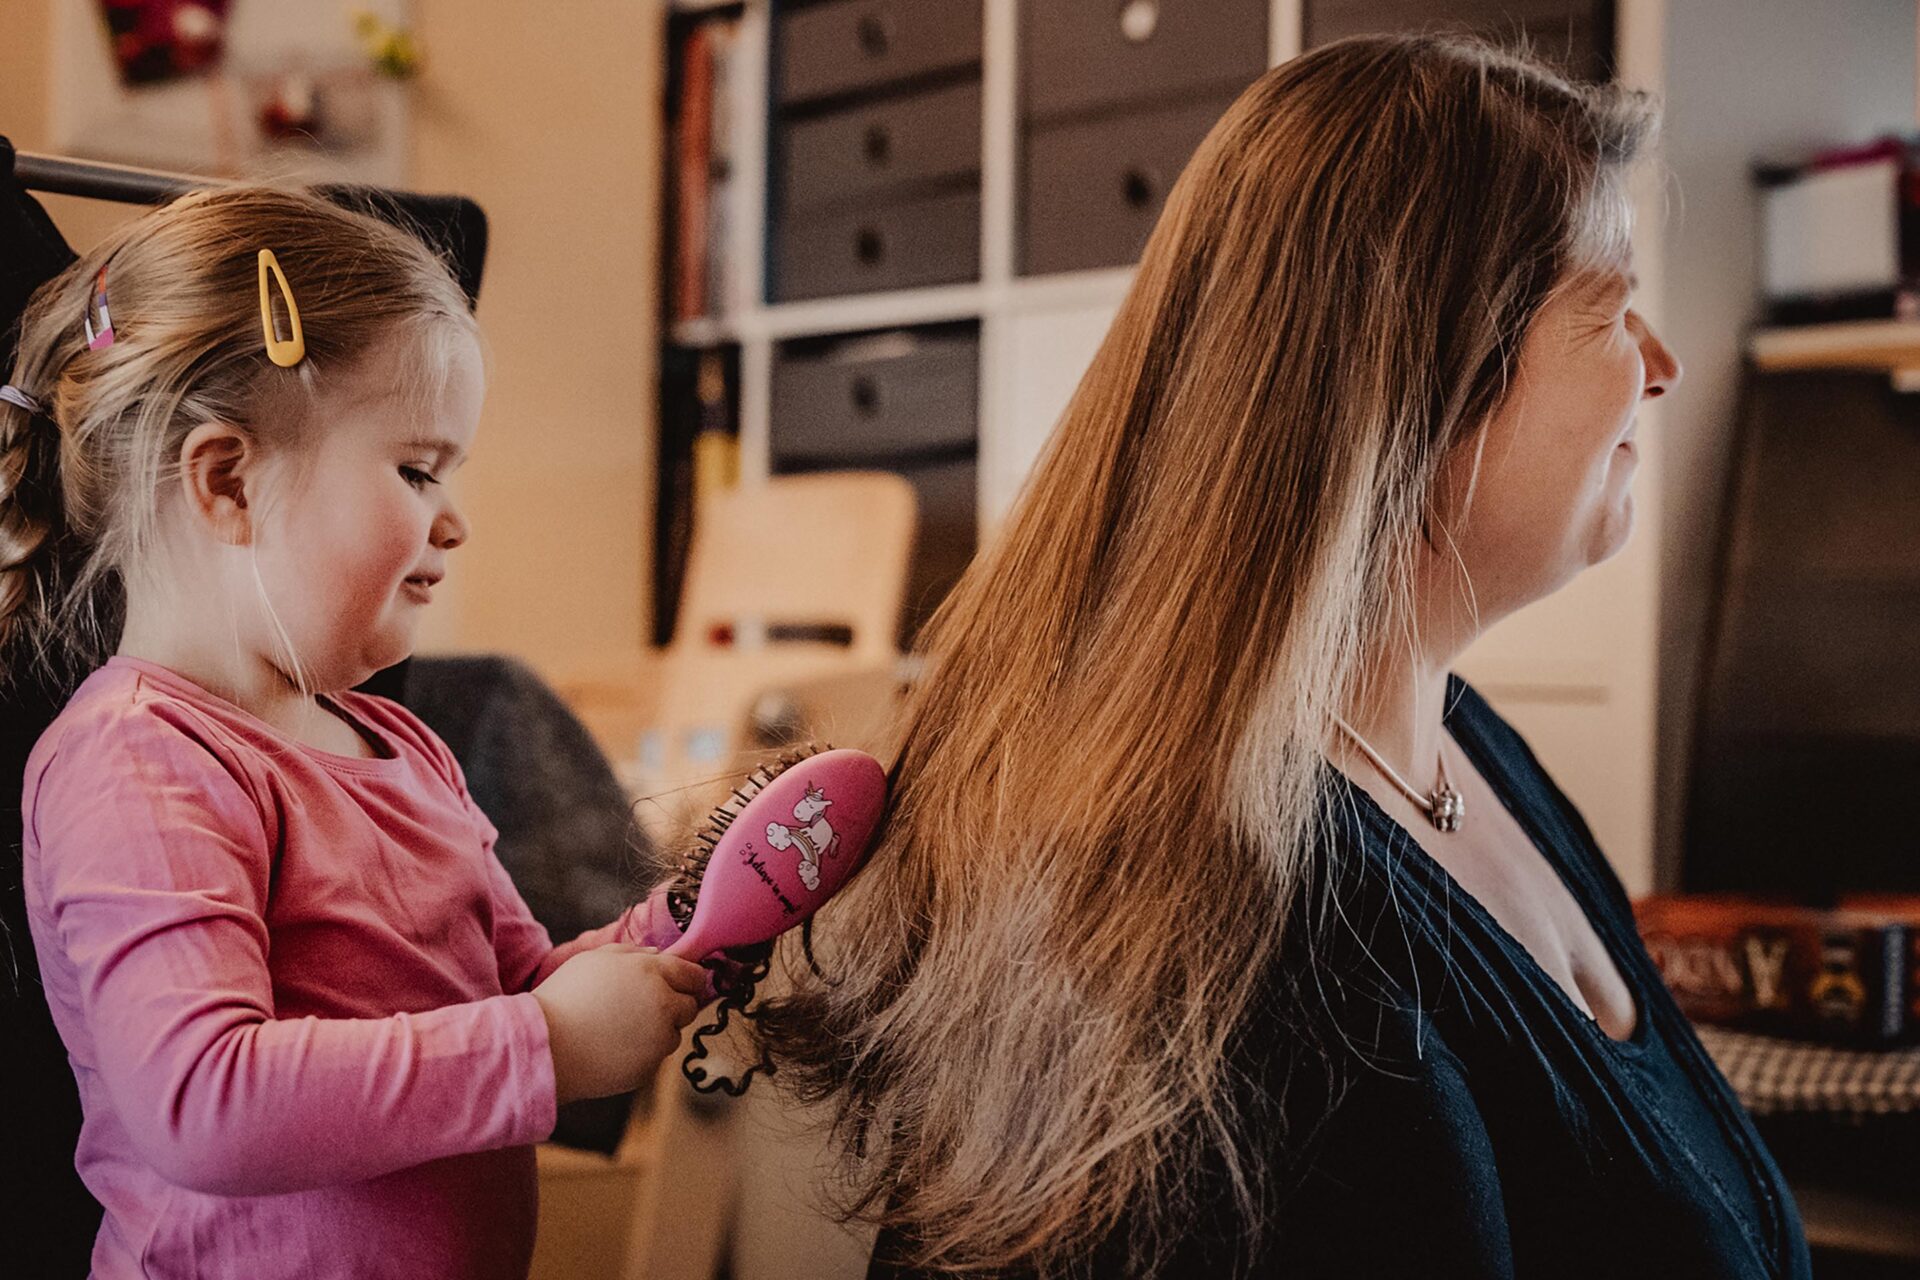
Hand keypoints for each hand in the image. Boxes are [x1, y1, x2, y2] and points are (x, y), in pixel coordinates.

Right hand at [532, 945, 707, 1103]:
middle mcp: (664, 1006)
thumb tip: (658, 956)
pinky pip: (653, 1058)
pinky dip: (640, 1054)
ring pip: (672, 1035)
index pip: (694, 974)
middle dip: (673, 1005)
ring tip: (617, 1029)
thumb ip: (633, 952)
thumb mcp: (594, 959)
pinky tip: (611, 1048)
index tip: (676, 984)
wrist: (545, 1047)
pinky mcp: (648, 1070)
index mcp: (652, 973)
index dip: (686, 978)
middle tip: (639, 1007)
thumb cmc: (564, 997)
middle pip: (690, 1006)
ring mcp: (658, 1041)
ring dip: (657, 1031)